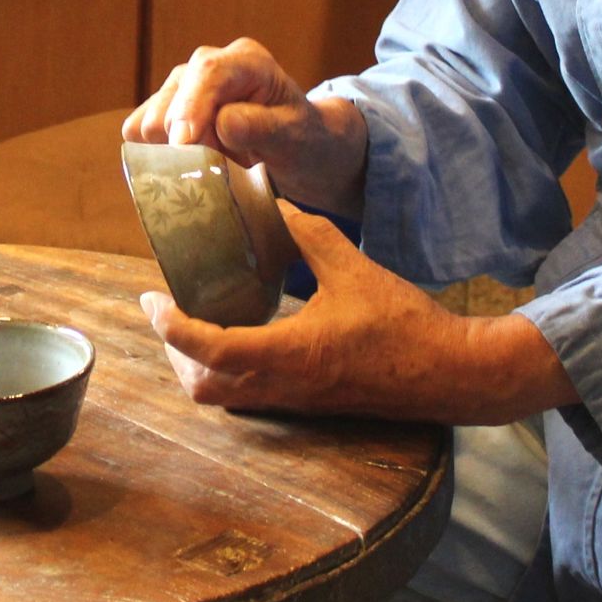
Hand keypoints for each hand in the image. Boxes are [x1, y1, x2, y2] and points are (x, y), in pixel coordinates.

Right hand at [125, 38, 362, 212]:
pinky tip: (195, 160)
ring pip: (150, 123)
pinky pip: (140, 135)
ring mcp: (181, 87)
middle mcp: (206, 65)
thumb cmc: (301, 137)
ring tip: (219, 159)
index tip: (184, 145)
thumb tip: (224, 123)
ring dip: (179, 155)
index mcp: (246, 61)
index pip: (208, 72)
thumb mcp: (296, 135)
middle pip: (171, 103)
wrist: (295, 145)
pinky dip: (160, 157)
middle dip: (191, 145)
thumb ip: (264, 127)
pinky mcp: (163, 109)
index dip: (191, 107)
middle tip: (230, 163)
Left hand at [143, 203, 574, 425]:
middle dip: (174, 354)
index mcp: (288, 352)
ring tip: (194, 323)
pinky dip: (227, 373)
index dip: (171, 326)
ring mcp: (295, 399)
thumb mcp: (353, 266)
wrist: (450, 372)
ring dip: (198, 367)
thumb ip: (308, 232)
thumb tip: (275, 199)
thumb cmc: (404, 322)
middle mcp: (283, 385)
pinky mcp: (308, 402)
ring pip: (224, 398)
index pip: (208, 349)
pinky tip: (237, 336)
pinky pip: (249, 397)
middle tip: (167, 311)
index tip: (151, 299)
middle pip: (203, 387)